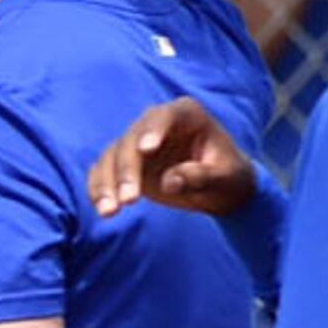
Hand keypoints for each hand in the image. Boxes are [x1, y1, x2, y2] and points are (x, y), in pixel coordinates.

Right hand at [88, 96, 255, 221]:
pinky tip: (105, 210)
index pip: (164, 117)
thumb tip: (170, 182)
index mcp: (186, 115)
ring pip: (112, 157)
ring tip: (111, 212)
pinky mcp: (124, 164)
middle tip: (130, 200)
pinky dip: (99, 190)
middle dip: (126, 170)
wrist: (219, 188)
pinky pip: (103, 173)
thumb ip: (200, 176)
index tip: (146, 150)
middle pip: (131, 140)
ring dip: (107, 184)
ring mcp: (136, 143)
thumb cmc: (229, 177)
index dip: (153, 130)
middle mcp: (156, 124)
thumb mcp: (225, 178)